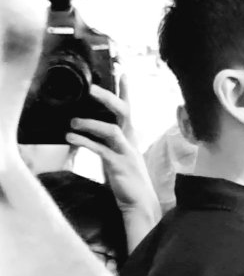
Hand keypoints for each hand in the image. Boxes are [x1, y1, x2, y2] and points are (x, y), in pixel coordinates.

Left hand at [66, 78, 160, 252]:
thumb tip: (86, 128)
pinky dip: (86, 141)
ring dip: (90, 123)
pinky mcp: (119, 166)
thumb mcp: (116, 155)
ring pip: (112, 129)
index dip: (125, 90)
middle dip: (107, 97)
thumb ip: (106, 141)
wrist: (139, 204)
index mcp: (130, 136)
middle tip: (90, 88)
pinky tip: (72, 137)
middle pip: (123, 111)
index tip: (121, 71)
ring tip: (72, 121)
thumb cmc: (125, 180)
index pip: (128, 108)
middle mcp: (130, 141)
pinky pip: (101, 149)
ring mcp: (126, 153)